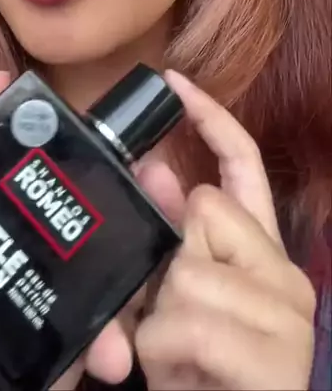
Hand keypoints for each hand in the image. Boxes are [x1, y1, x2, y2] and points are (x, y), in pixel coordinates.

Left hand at [133, 71, 315, 390]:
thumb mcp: (164, 300)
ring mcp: (288, 313)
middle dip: (165, 260)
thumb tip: (157, 170)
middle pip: (204, 209)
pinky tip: (178, 375)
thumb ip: (162, 239)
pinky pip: (192, 324)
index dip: (210, 120)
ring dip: (155, 319)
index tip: (174, 82)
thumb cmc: (190, 370)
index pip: (242, 166)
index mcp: (257, 250)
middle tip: (164, 313)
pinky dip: (163, 352)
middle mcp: (283, 271)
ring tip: (170, 354)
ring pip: (190, 270)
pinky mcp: (279, 360)